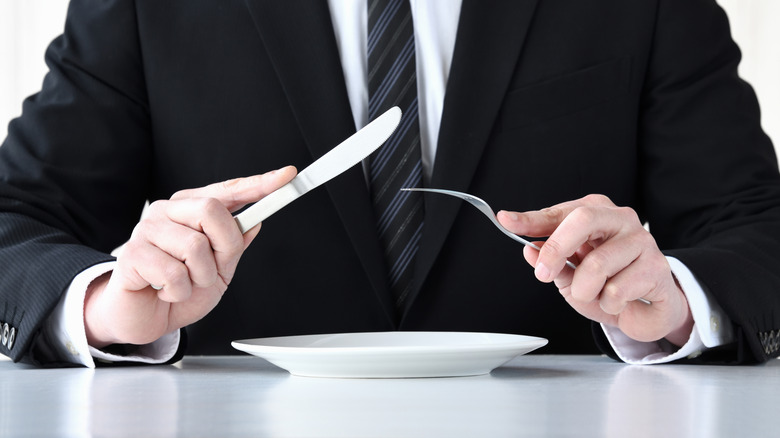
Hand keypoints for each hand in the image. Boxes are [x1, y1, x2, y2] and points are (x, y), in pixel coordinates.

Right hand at [84, 166, 296, 347]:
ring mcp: (147, 230)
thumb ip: (234, 246)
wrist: (142, 318)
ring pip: (195, 247)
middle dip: (222, 247)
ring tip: (184, 284)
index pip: (229, 191)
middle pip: (211, 210)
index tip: (287, 176)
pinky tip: (167, 291)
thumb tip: (255, 223)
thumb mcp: (218, 270)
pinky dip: (179, 291)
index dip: (259, 184)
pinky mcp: (132, 255)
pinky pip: (174, 273)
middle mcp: (167, 212)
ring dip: (200, 277)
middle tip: (211, 269)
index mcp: (190, 208)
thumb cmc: (178, 289)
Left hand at [496, 194, 693, 345]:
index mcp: (595, 213)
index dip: (531, 219)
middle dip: (557, 248)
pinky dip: (608, 302)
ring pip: (597, 264)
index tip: (506, 220)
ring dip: (585, 289)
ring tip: (594, 294)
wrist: (646, 311)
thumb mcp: (570, 275)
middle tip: (544, 274)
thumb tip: (529, 251)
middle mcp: (620, 219)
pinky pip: (617, 289)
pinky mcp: (657, 267)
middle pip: (583, 219)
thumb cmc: (607, 284)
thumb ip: (551, 262)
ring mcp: (642, 241)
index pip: (558, 212)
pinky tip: (617, 300)